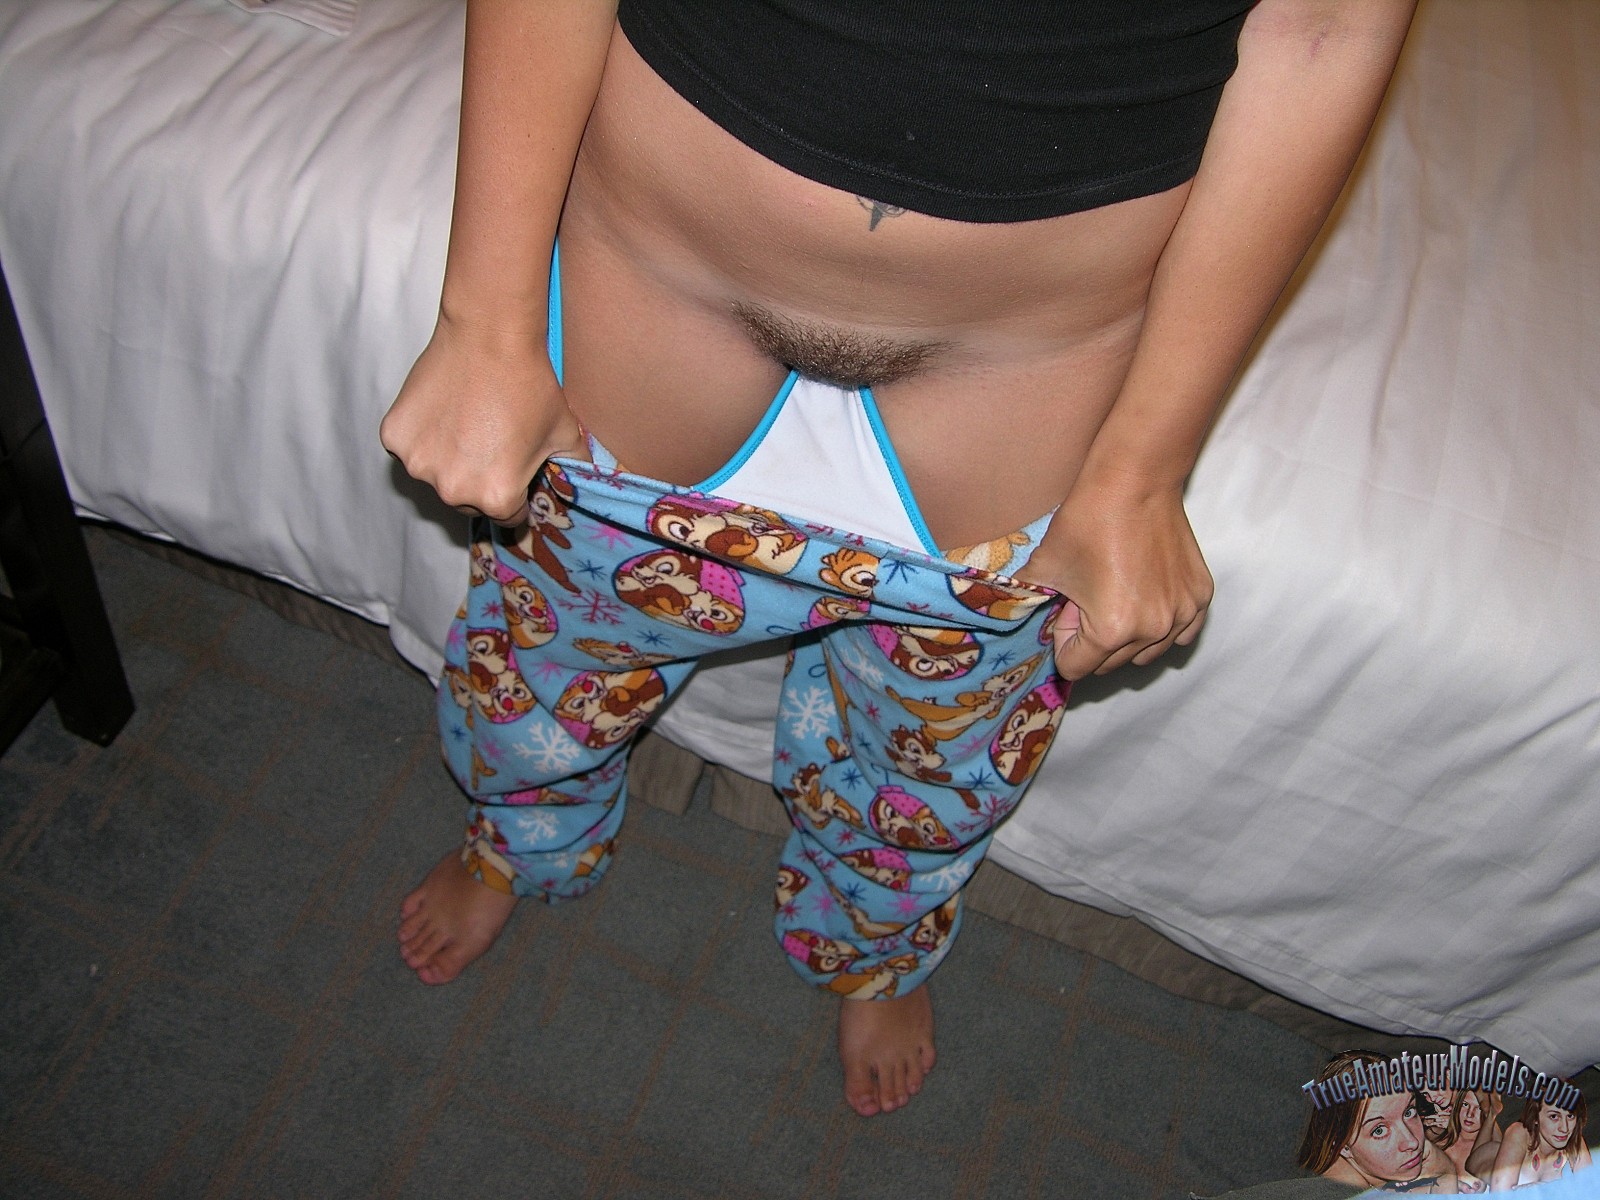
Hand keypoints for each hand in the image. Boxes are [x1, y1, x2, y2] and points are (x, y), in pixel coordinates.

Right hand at [380, 312, 587, 523]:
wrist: (489, 335)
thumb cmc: (530, 385)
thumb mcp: (566, 435)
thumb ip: (575, 470)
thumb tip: (580, 486)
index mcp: (497, 497)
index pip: (509, 516)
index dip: (518, 493)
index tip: (516, 469)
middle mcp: (453, 490)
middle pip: (469, 501)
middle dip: (482, 479)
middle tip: (491, 440)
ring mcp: (419, 464)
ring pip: (437, 475)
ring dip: (449, 459)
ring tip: (467, 422)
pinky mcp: (394, 436)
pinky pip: (411, 448)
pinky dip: (423, 436)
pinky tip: (443, 410)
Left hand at [1016, 477, 1212, 680]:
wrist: (1135, 481)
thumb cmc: (1087, 522)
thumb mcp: (1044, 567)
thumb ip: (1028, 604)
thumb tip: (1017, 620)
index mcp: (1113, 631)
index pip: (1077, 667)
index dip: (1064, 640)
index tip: (1068, 610)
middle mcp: (1154, 631)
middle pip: (1111, 663)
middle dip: (1094, 638)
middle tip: (1089, 597)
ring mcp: (1183, 615)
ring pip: (1146, 653)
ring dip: (1127, 636)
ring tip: (1117, 593)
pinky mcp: (1201, 597)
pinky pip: (1180, 634)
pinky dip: (1161, 626)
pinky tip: (1146, 599)